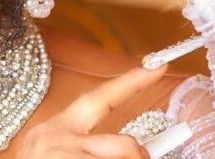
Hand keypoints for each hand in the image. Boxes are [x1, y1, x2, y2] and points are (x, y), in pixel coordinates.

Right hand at [17, 64, 168, 157]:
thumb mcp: (56, 150)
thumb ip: (88, 144)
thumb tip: (133, 149)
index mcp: (60, 127)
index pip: (101, 97)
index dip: (131, 82)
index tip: (159, 65)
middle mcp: (61, 139)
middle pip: (126, 145)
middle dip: (138, 158)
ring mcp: (63, 157)